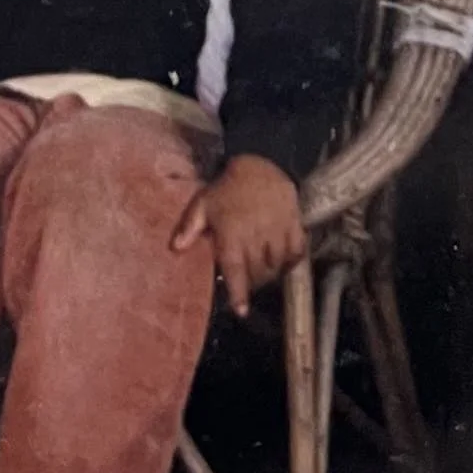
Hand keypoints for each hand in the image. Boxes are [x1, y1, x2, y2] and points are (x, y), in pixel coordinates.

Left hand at [172, 155, 305, 317]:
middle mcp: (256, 235)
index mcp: (232, 234)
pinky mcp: (294, 223)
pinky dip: (292, 260)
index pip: (235, 270)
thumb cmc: (226, 187)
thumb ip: (189, 227)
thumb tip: (175, 249)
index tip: (241, 311)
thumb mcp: (203, 204)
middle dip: (252, 281)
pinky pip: (297, 251)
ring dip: (270, 272)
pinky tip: (283, 260)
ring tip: (263, 270)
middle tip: (247, 279)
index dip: (238, 293)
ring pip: (277, 264)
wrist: (259, 161)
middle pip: (257, 272)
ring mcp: (278, 230)